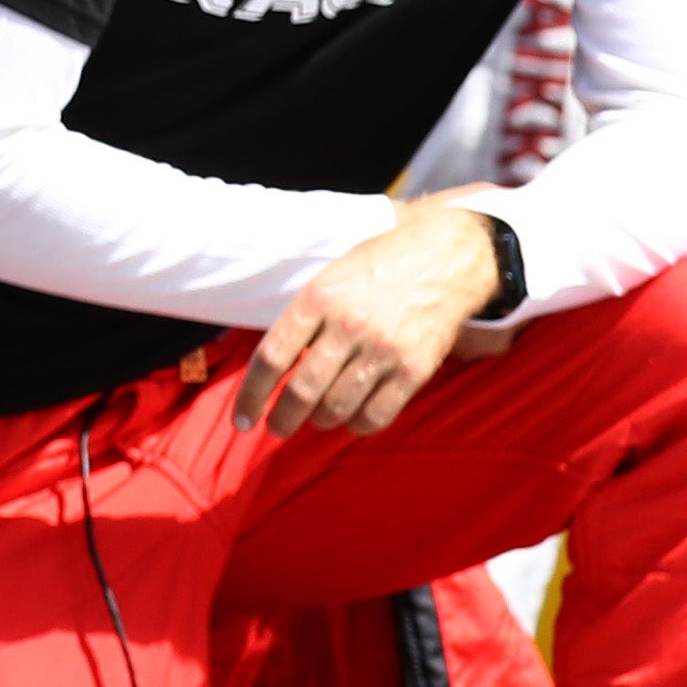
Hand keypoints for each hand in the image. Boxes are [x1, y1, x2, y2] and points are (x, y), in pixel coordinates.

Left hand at [235, 192, 508, 434]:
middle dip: (282, 419)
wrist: (444, 258)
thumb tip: (272, 370)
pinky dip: (358, 425)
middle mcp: (348, 326)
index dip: (250, 395)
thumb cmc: (376, 269)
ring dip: (319, 422)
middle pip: (301, 391)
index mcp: (317, 299)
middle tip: (277, 427)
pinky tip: (352, 418)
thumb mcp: (328, 279)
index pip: (271, 358)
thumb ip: (302, 320)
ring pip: (337, 408)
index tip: (242, 418)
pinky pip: (377, 415)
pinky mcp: (415, 369)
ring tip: (315, 419)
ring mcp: (384, 350)